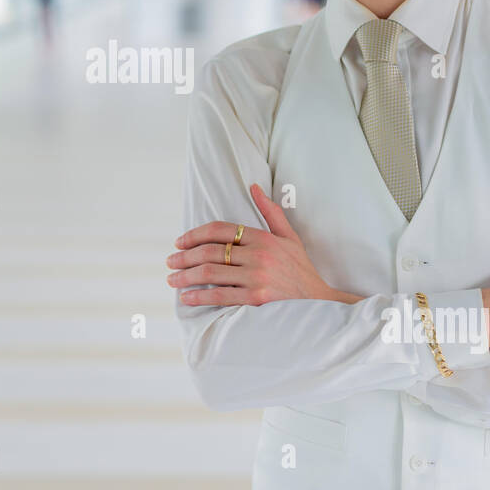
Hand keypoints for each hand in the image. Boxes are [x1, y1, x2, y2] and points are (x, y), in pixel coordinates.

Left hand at [167, 184, 350, 305]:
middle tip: (170, 262)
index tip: (179, 242)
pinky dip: (199, 296)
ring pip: (211, 272)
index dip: (195, 235)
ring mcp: (257, 277)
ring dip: (186, 276)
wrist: (319, 303)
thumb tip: (254, 187)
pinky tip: (186, 297)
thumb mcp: (289, 237)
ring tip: (172, 279)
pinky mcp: (257, 299)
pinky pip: (221, 295)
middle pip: (210, 251)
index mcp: (263, 238)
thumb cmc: (301, 269)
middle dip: (184, 256)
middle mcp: (259, 255)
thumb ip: (271, 212)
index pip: (220, 230)